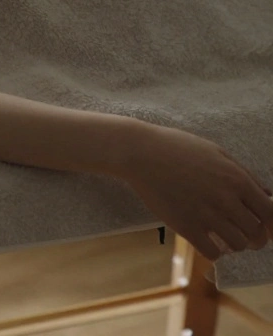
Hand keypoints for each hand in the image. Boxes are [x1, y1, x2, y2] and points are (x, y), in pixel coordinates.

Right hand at [119, 124, 272, 261]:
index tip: (264, 226)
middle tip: (244, 235)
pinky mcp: (185, 226)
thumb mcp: (217, 152)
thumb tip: (266, 194)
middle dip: (255, 238)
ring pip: (238, 245)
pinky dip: (214, 252)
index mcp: (237, 179)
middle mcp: (226, 199)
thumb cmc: (177, 148)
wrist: (140, 153)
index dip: (270, 224)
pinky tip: (207, 242)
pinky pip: (212, 252)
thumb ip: (244, 173)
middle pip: (256, 232)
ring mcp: (205, 214)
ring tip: (224, 238)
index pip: (270, 213)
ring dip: (234, 245)